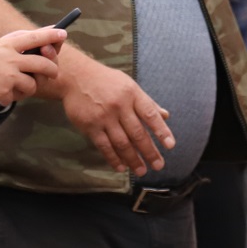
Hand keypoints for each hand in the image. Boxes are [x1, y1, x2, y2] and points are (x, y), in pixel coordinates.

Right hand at [0, 26, 65, 106]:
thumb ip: (7, 46)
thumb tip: (27, 45)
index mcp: (6, 45)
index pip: (34, 37)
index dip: (50, 35)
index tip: (62, 32)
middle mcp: (11, 59)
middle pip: (42, 63)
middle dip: (51, 69)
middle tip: (53, 72)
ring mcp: (9, 76)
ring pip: (32, 84)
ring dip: (28, 87)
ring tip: (17, 87)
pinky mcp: (4, 92)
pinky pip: (15, 97)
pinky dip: (9, 97)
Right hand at [60, 57, 174, 176]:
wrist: (76, 77)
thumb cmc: (107, 81)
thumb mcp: (129, 85)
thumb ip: (147, 102)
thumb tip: (165, 116)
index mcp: (132, 94)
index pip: (150, 115)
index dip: (161, 131)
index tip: (170, 145)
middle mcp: (120, 105)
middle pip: (137, 133)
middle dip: (149, 151)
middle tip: (158, 165)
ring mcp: (104, 117)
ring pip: (122, 143)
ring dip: (133, 159)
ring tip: (141, 170)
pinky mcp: (90, 126)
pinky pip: (104, 146)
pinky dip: (114, 158)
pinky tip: (121, 167)